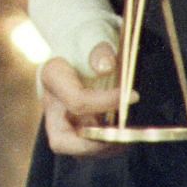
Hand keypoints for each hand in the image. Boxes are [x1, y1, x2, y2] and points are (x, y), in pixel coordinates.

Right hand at [39, 42, 127, 156]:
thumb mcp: (94, 35)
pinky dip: (110, 146)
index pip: (77, 101)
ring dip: (106, 148)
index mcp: (53, 77)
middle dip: (93, 145)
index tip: (133, 96)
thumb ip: (99, 49)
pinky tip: (127, 134)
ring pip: (77, 150)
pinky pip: (90, 148)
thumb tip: (106, 67)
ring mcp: (62, 121)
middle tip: (122, 137)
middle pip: (61, 141)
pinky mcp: (75, 131)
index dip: (106, 102)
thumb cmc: (90, 41)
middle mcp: (52, 105)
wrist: (83, 48)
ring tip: (130, 135)